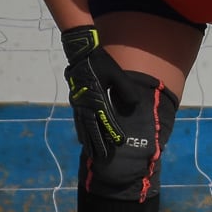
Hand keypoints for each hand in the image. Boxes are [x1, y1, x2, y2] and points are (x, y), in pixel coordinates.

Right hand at [61, 25, 140, 162]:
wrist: (81, 53)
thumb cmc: (101, 63)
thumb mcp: (117, 74)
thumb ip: (126, 90)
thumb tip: (135, 105)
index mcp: (97, 98)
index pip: (106, 119)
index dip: (113, 132)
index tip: (120, 143)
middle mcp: (86, 103)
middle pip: (92, 128)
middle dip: (98, 143)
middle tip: (104, 158)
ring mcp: (79, 103)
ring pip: (83, 127)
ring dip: (88, 141)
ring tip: (92, 154)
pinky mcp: (76, 101)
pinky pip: (78, 121)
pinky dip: (81, 132)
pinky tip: (82, 140)